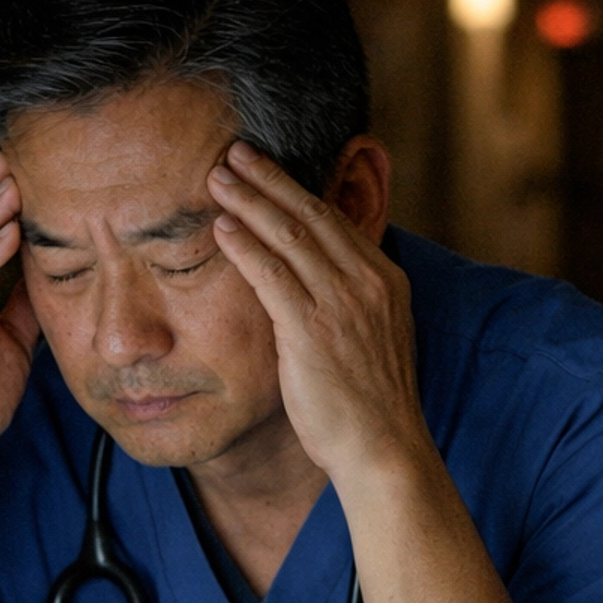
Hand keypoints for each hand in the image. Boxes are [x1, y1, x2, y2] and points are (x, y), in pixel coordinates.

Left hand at [207, 142, 427, 482]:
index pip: (335, 222)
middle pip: (311, 215)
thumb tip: (316, 286)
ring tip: (218, 177)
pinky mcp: (312, 329)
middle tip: (235, 153)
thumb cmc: (370, 406)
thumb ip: (348, 304)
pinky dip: (244, 245)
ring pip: (289, 235)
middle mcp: (367, 282)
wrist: (383, 449)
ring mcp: (341, 303)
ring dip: (250, 201)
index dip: (297, 191)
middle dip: (270, 179)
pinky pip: (271, 274)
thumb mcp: (372, 340)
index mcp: (384, 281)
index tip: (267, 170)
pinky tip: (221, 227)